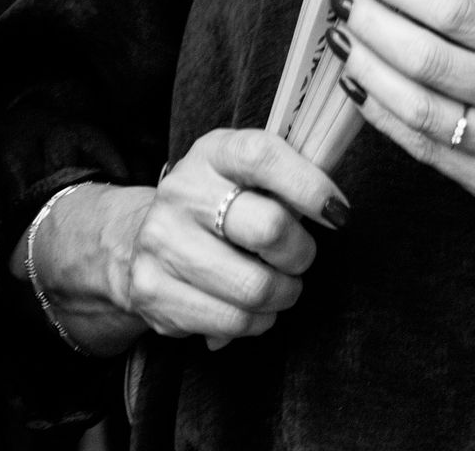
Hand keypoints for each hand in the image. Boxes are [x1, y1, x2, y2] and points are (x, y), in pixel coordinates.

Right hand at [11, 129, 345, 353]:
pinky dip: (258, 321)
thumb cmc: (218, 204)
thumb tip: (334, 209)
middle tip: (300, 257)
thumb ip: (288, 182)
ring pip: (254, 287)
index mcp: (212, 153)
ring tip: (281, 286)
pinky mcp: (153, 291)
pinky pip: (232, 322)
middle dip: (301, 253)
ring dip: (283, 294)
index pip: (262, 157)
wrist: (137, 238)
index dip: (309, 186)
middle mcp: (182, 192)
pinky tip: (255, 308)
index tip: (336, 211)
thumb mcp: (246, 174)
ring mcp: (162, 242)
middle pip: (268, 229)